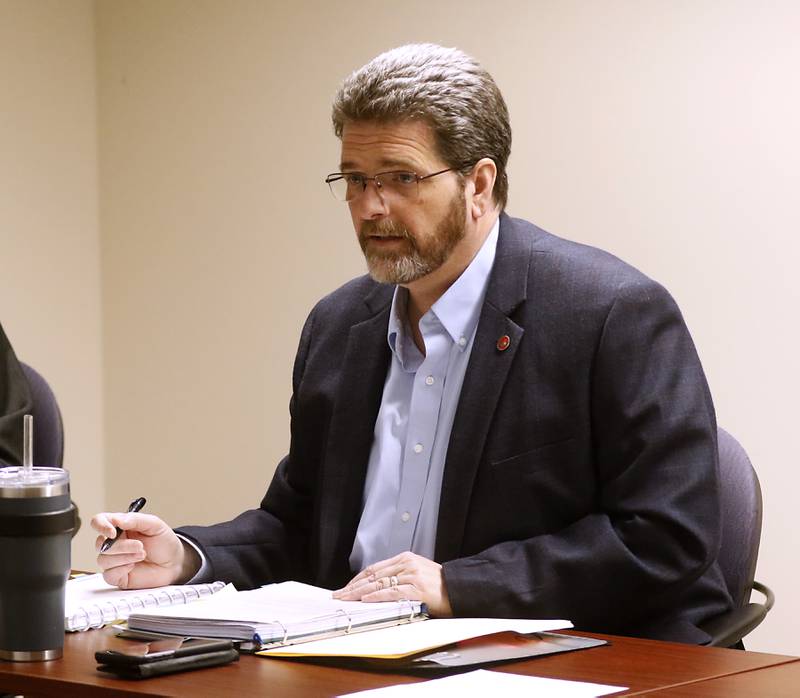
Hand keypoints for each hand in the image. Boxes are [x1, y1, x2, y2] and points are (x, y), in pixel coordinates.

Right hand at [90, 512, 198, 588]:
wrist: (174, 562)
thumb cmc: (164, 542)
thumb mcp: (155, 525)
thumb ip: (136, 519)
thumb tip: (117, 520)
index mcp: (120, 527)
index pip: (99, 522)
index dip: (101, 526)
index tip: (113, 532)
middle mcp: (114, 543)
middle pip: (100, 543)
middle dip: (121, 546)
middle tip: (140, 546)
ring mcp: (114, 560)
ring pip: (103, 559)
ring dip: (124, 557)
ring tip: (142, 555)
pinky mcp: (117, 576)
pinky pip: (108, 575)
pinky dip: (121, 569)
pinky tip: (134, 566)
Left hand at [332, 551, 452, 616]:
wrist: (459, 589)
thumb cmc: (439, 585)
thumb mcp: (417, 573)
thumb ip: (399, 576)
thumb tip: (376, 588)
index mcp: (405, 558)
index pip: (374, 568)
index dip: (358, 579)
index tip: (346, 587)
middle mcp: (406, 563)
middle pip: (373, 576)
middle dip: (353, 587)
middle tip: (339, 595)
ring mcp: (411, 575)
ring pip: (379, 584)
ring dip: (359, 593)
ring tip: (346, 599)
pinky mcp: (416, 588)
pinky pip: (391, 592)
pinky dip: (377, 596)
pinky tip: (366, 599)